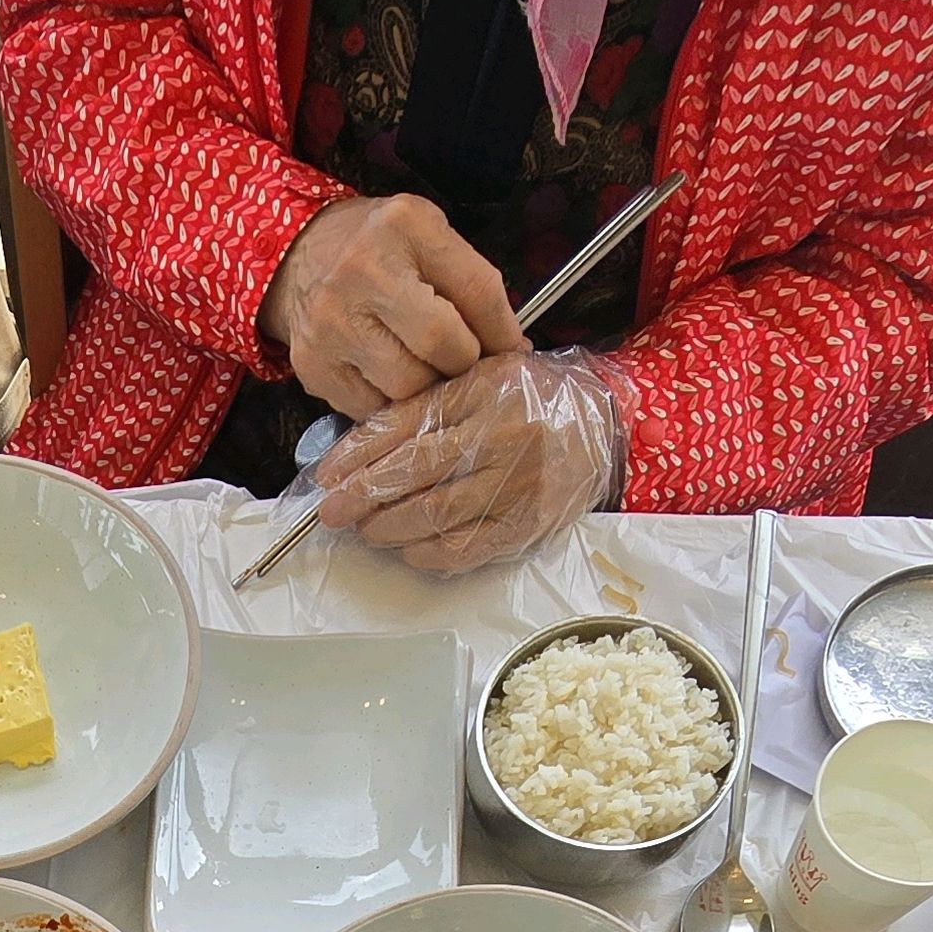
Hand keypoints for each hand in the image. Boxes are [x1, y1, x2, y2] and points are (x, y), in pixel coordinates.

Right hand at [258, 196, 520, 420]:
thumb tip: (510, 353)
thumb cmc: (381, 248)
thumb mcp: (430, 236)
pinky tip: (392, 380)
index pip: (477, 292)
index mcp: (405, 226)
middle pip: (441, 346)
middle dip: (463, 364)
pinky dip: (392, 406)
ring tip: (428, 373)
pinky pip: (372, 410)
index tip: (512, 353)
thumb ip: (471, 284)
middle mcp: (362, 271)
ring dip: (429, 390)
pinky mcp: (313, 366)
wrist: (300, 256)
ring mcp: (331, 323)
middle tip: (463, 364)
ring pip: (407, 388)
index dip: (503, 333)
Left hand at [314, 350, 632, 574]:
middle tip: (332, 513)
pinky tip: (407, 550)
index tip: (328, 476)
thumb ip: (430, 404)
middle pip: (414, 473)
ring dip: (388, 528)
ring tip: (365, 530)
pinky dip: (428, 553)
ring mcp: (515, 483)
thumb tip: (362, 448)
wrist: (604, 421)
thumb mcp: (481, 377)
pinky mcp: (526, 522)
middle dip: (363, 497)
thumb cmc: (532, 398)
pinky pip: (465, 547)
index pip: (406, 425)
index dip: (359, 455)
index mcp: (482, 390)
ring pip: (434, 514)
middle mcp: (499, 435)